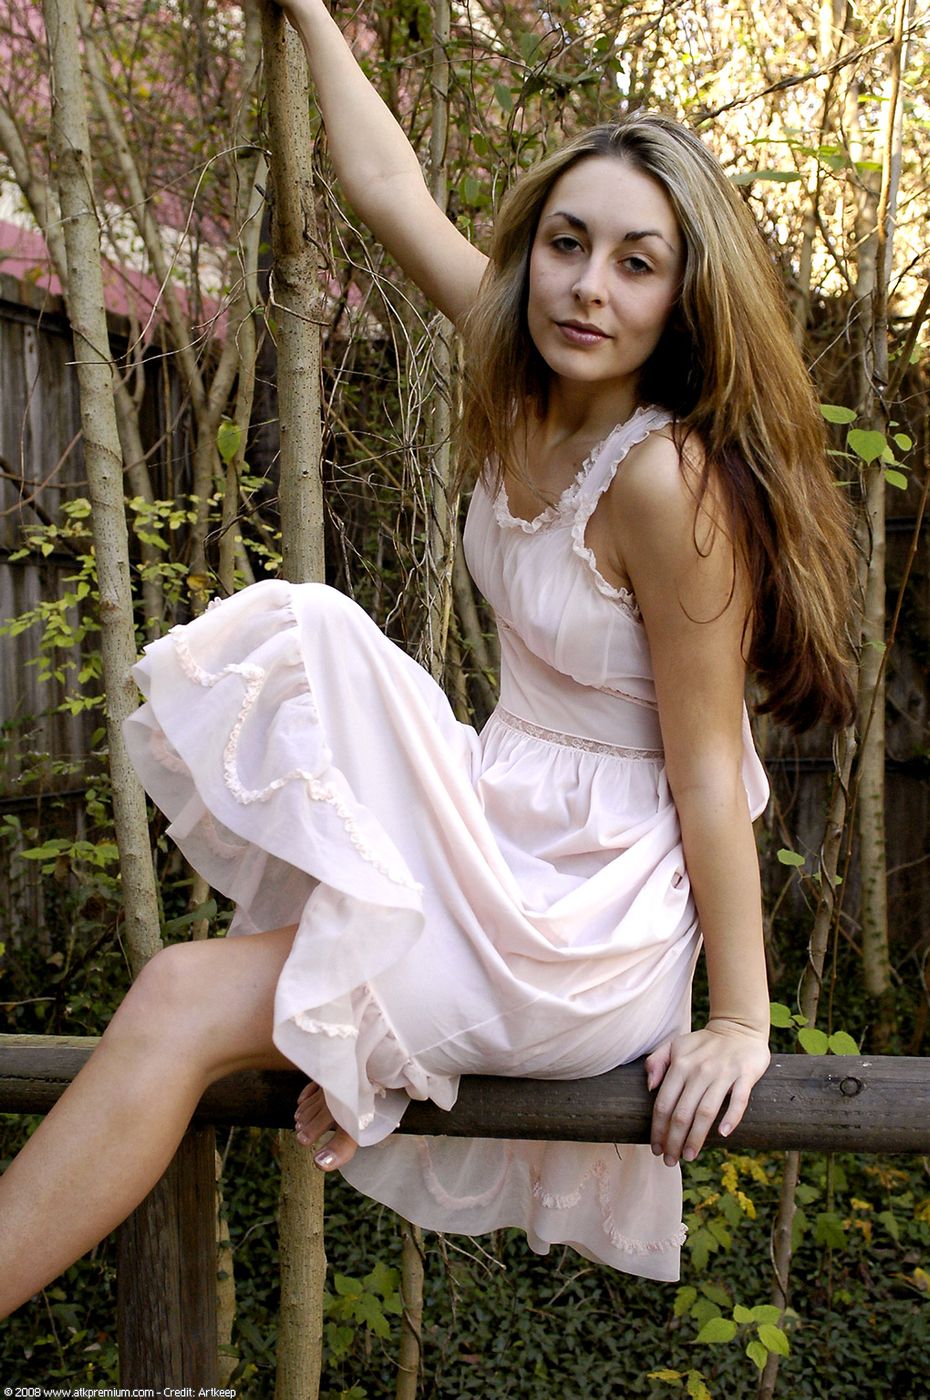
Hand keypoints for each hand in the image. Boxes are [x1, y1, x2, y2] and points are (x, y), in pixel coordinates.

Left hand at [644, 1019, 769, 1165]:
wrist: (739, 1027)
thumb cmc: (704, 1043)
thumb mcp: (675, 1045)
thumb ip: (656, 1062)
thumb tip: (649, 1087)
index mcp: (680, 1064)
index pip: (664, 1104)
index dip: (658, 1129)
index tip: (656, 1149)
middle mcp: (700, 1070)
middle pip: (682, 1113)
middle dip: (673, 1141)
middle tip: (670, 1161)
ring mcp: (723, 1073)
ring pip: (706, 1112)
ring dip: (696, 1138)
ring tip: (688, 1156)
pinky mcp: (745, 1075)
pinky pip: (738, 1100)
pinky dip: (731, 1118)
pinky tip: (723, 1135)